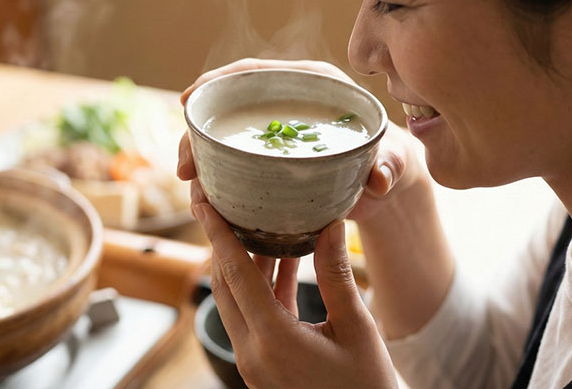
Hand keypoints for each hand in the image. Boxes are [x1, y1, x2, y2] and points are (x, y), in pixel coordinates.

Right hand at [177, 58, 429, 222]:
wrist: (388, 184)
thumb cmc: (392, 161)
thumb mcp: (394, 162)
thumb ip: (391, 167)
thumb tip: (379, 180)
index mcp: (313, 83)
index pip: (257, 70)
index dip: (218, 80)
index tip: (189, 99)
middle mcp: (288, 101)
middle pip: (232, 102)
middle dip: (200, 128)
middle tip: (186, 166)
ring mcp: (275, 130)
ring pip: (228, 133)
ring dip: (201, 153)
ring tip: (191, 185)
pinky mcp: (269, 156)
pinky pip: (235, 157)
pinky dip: (216, 172)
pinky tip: (203, 194)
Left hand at [191, 184, 397, 387]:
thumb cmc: (367, 385)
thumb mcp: (357, 327)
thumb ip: (337, 275)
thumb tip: (330, 224)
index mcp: (271, 340)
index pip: (234, 274)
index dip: (218, 234)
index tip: (203, 201)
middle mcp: (253, 352)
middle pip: (225, 285)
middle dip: (221, 242)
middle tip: (220, 203)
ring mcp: (255, 361)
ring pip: (237, 300)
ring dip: (244, 262)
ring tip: (254, 221)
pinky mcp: (264, 365)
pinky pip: (255, 316)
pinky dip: (264, 286)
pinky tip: (285, 258)